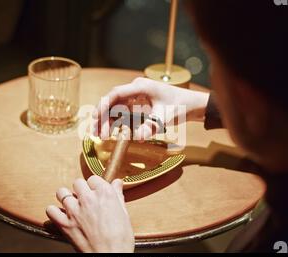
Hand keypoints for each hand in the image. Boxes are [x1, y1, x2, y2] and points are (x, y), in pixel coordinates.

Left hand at [46, 175, 133, 252]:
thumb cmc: (120, 239)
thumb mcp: (124, 214)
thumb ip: (117, 195)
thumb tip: (116, 183)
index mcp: (104, 194)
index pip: (93, 179)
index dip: (94, 186)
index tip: (95, 192)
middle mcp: (88, 199)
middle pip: (77, 183)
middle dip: (80, 190)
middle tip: (84, 199)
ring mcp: (74, 211)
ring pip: (61, 192)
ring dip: (66, 197)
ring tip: (71, 204)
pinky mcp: (64, 224)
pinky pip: (50, 210)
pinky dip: (54, 211)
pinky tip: (61, 215)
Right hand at [92, 77, 209, 139]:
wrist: (192, 105)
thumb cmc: (180, 106)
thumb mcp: (165, 117)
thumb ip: (151, 127)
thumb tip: (136, 138)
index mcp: (141, 87)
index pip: (116, 94)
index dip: (103, 105)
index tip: (95, 117)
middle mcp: (136, 90)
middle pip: (113, 102)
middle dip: (102, 117)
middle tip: (96, 131)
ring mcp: (136, 98)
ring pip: (116, 108)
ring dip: (108, 121)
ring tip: (101, 135)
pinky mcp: (139, 106)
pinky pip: (124, 114)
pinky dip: (117, 123)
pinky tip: (111, 133)